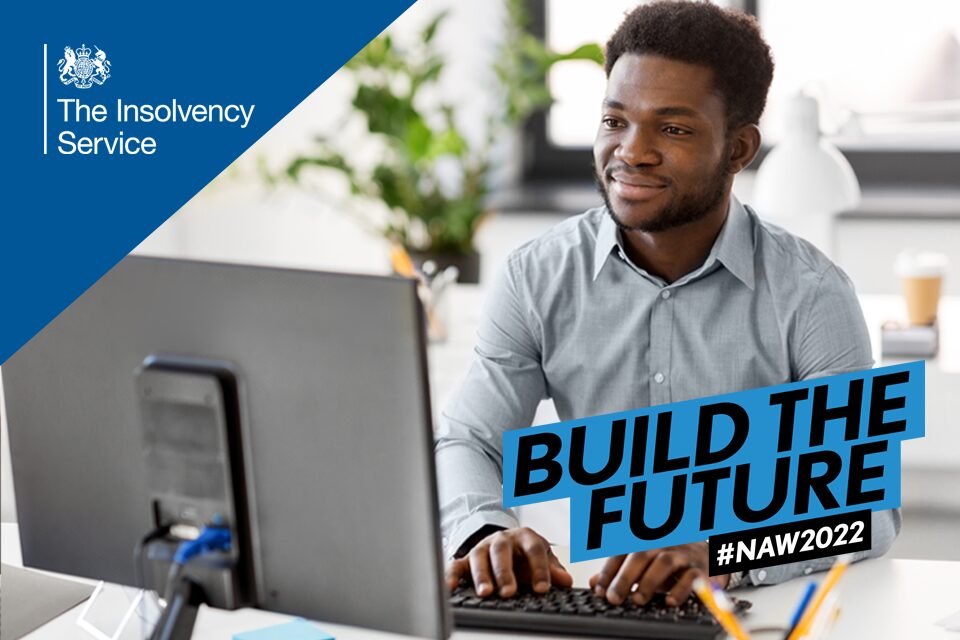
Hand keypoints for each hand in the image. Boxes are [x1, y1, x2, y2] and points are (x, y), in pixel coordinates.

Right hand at [445, 527, 572, 597]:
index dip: (539, 569)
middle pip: (502, 551)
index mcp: (525, 537)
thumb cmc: (524, 553)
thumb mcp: (542, 558)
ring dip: (481, 575)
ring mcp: (483, 548)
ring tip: (485, 593)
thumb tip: (566, 581)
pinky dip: (451, 575)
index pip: (534, 549)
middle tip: (509, 591)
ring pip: (479, 556)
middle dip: (505, 572)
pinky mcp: (466, 559)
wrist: (506, 543)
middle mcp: (502, 540)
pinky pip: (456, 565)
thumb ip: (553, 569)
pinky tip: (450, 587)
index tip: (542, 588)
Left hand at [589, 542, 727, 605]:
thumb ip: (619, 572)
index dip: (608, 571)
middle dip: (624, 578)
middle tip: (613, 598)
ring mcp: (682, 554)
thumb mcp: (643, 565)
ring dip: (648, 582)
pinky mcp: (701, 568)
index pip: (621, 552)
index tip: (598, 590)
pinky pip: (690, 577)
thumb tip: (593, 583)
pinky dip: (679, 589)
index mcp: (645, 541)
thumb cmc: (671, 560)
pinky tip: (669, 601)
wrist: (709, 555)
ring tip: (638, 600)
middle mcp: (662, 543)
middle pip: (640, 555)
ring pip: (663, 562)